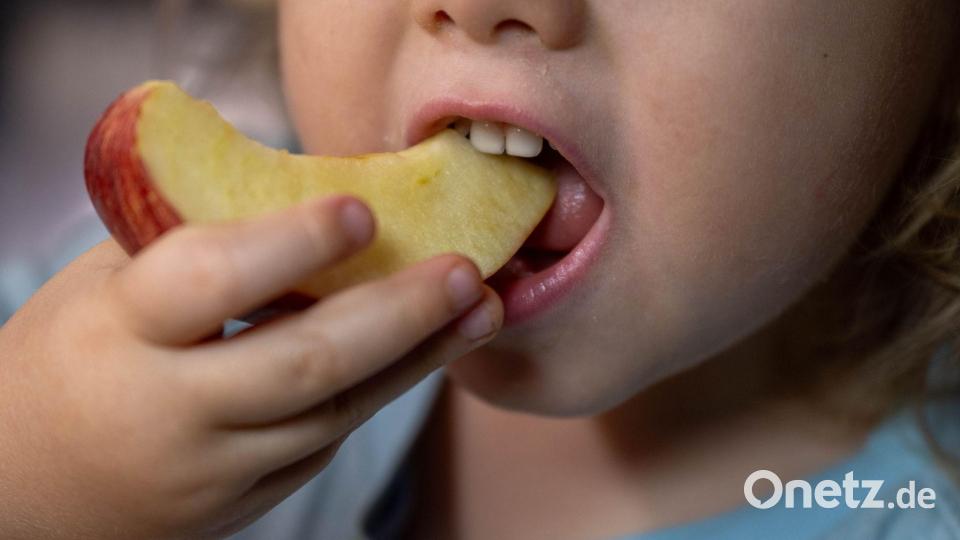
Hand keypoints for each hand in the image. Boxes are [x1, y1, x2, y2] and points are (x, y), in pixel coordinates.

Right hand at [0, 196, 501, 538]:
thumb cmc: (70, 358)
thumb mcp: (103, 285)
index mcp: (120, 333)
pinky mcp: (245, 502)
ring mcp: (213, 469)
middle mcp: (171, 410)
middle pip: (304, 363)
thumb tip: (307, 189)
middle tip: (465, 270)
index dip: (291, 244)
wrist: (30, 486)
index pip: (212, 281)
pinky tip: (426, 353)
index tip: (363, 210)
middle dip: (398, 314)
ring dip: (417, 358)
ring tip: (479, 311)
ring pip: (335, 411)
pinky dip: (380, 392)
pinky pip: (326, 441)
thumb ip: (192, 243)